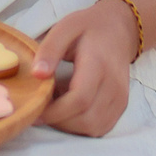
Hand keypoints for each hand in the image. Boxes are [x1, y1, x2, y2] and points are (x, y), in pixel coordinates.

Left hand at [31, 0, 139, 137]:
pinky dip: (81, 124)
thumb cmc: (88, 28)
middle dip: (59, 121)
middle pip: (86, 119)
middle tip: (42, 106)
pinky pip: (100, 127)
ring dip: (70, 124)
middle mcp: (115, 86)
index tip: (35, 108)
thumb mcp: (65, 28)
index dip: (55, 111)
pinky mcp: (121, 106)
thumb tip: (37, 75)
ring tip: (57, 104)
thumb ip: (50, 49)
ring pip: (93, 128)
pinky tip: (71, 108)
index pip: (80, 99)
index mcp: (99, 64)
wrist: (119, 30)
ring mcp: (121, 98)